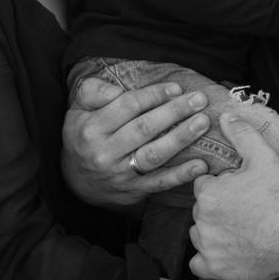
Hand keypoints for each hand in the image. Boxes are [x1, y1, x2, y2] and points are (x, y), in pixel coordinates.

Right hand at [61, 77, 210, 208]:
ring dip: (181, 138)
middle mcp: (105, 152)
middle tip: (199, 100)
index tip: (176, 88)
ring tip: (202, 123)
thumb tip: (117, 88)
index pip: (128, 106)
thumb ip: (94, 92)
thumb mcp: (77, 110)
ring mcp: (120, 174)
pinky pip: (159, 183)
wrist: (75, 181)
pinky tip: (200, 165)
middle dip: (175, 112)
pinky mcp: (133, 191)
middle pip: (145, 128)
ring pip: (154, 155)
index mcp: (93, 128)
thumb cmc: (83, 136)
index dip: (154, 95)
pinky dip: (181, 175)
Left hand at [189, 113, 278, 279]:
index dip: (221, 187)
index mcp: (208, 192)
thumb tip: (226, 116)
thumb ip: (241, 134)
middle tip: (242, 210)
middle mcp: (202, 219)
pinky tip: (226, 253)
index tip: (238, 191)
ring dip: (212, 232)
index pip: (204, 186)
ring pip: (199, 235)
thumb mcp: (263, 156)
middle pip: (201, 211)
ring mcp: (208, 245)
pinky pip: (199, 264)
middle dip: (216, 209)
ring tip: (238, 230)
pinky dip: (209, 259)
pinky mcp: (216, 267)